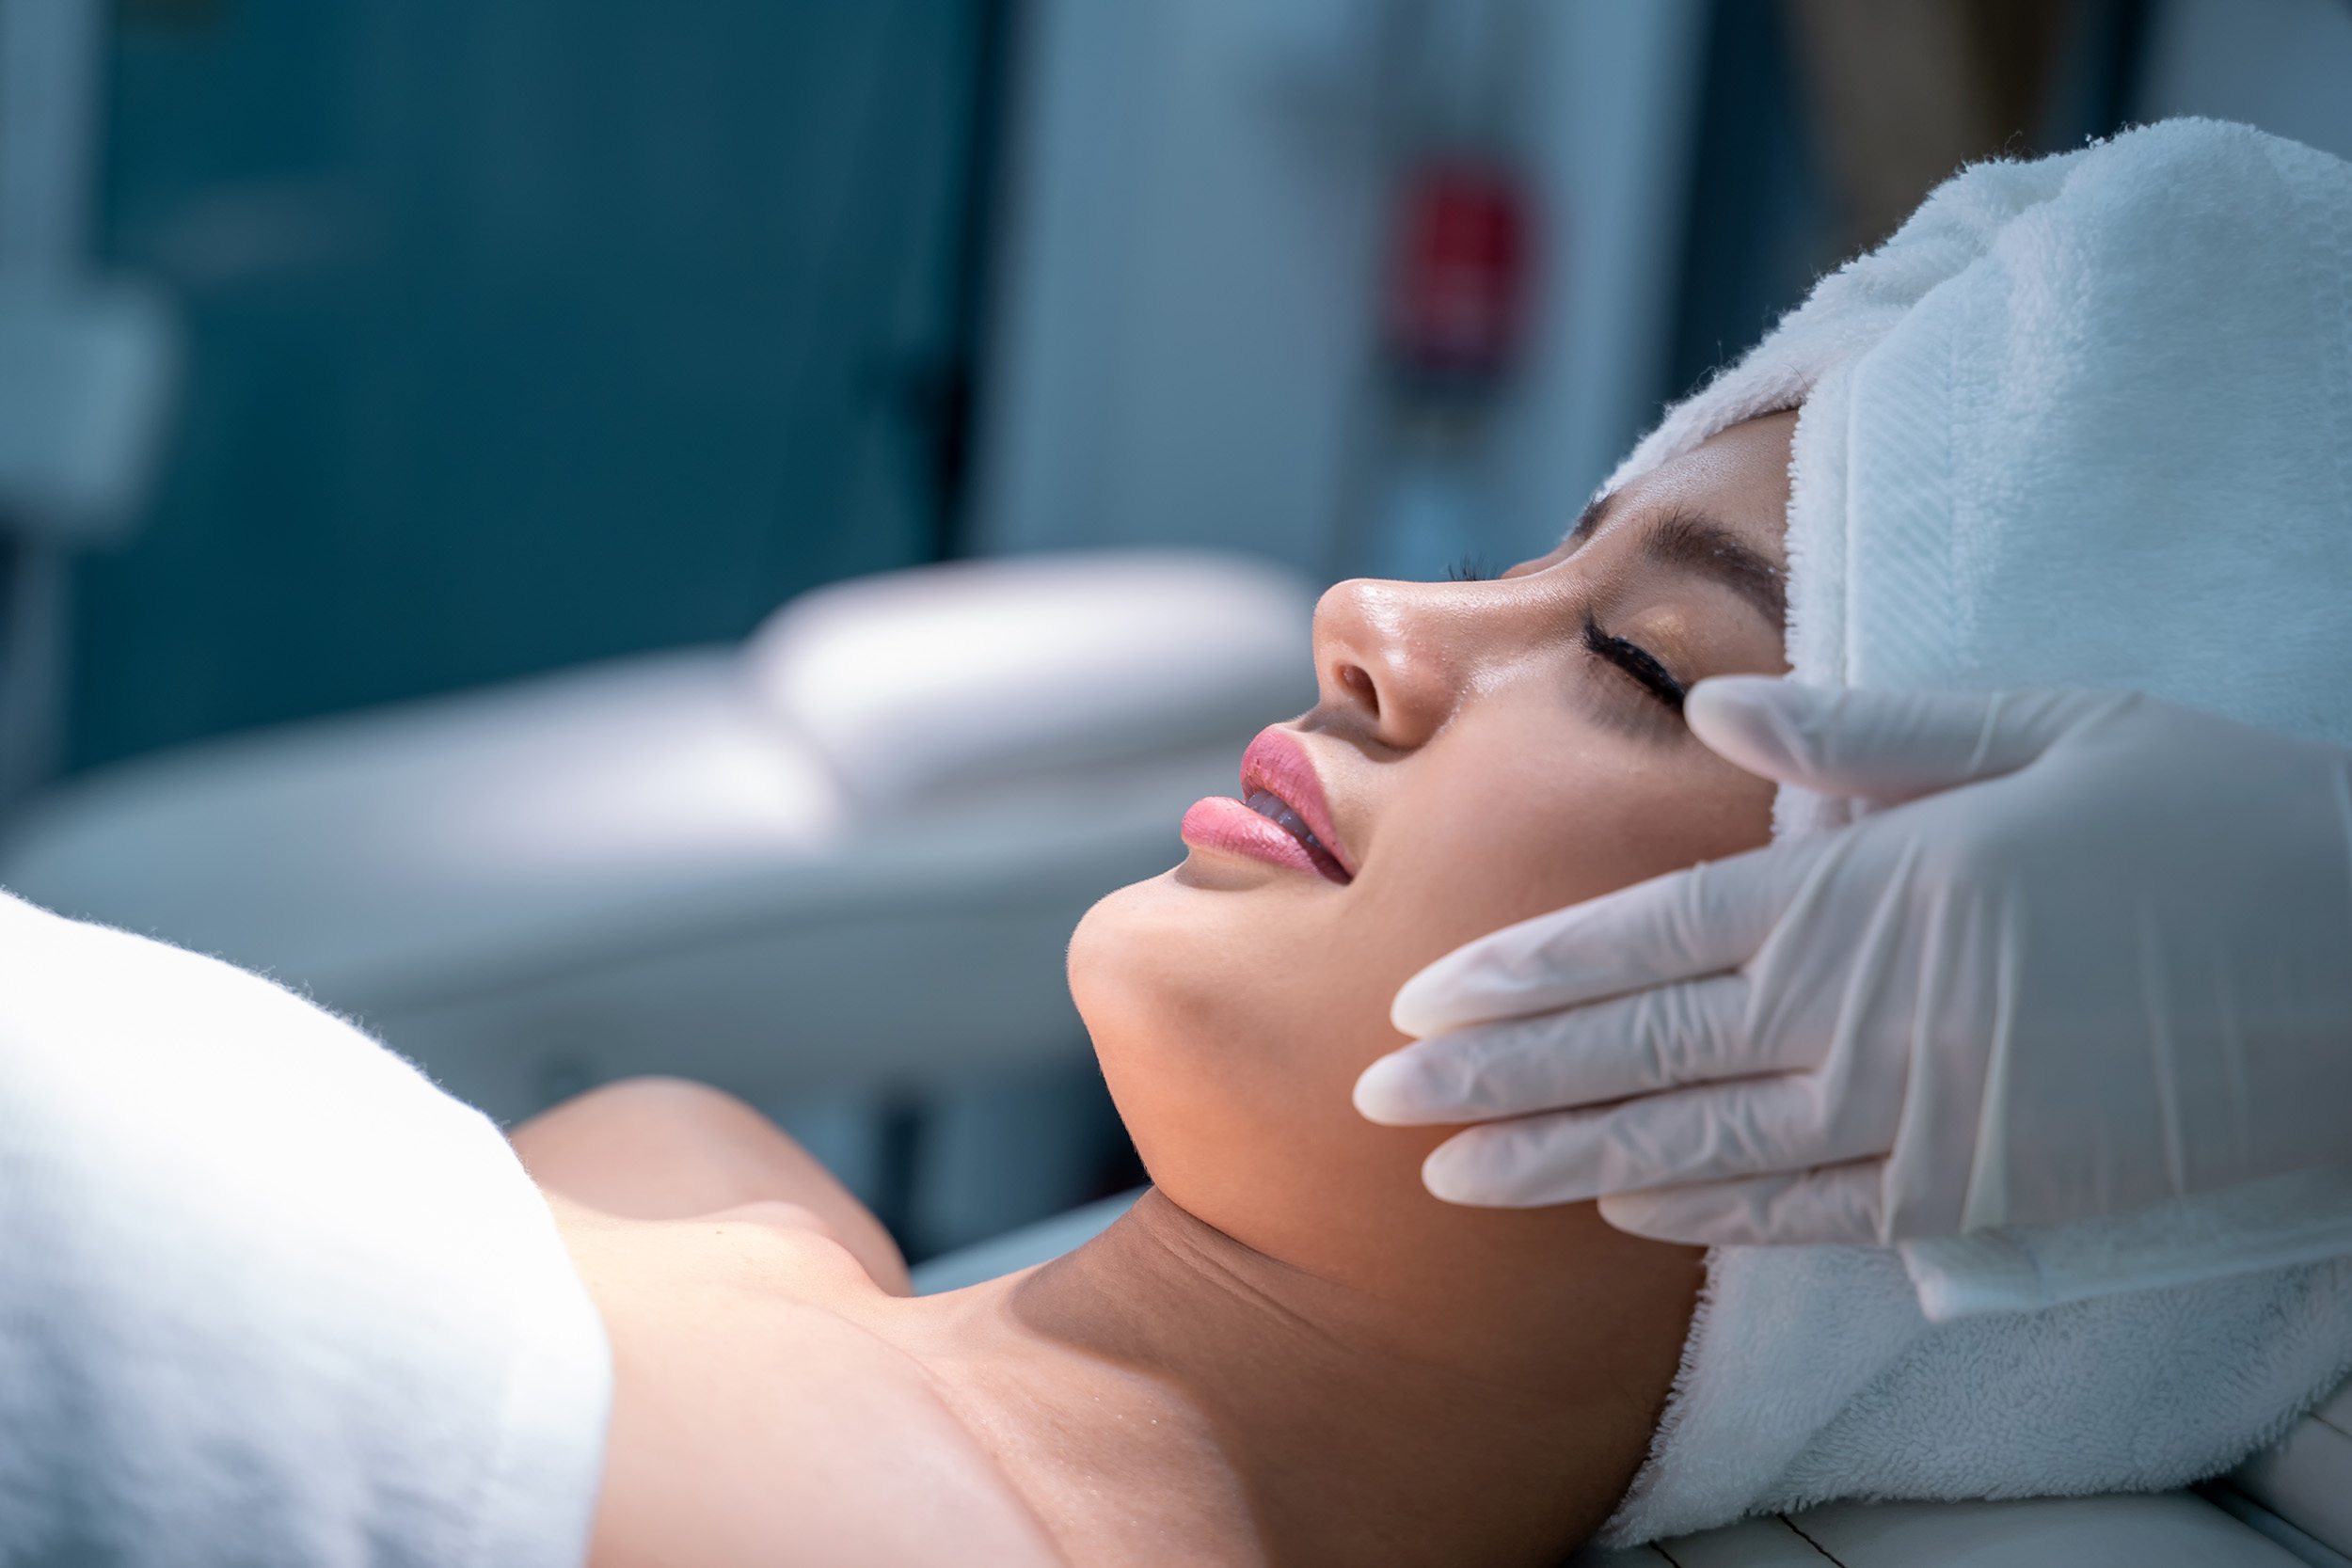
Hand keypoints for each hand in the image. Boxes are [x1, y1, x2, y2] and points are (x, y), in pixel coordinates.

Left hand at [1354, 679, 2351, 1244]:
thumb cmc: (2205, 822)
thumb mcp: (2035, 728)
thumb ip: (1856, 735)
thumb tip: (1708, 714)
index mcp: (1858, 892)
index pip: (1640, 941)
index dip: (1517, 974)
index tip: (1417, 997)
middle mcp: (1857, 1016)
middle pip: (1631, 1051)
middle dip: (1488, 1078)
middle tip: (1371, 1100)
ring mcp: (1911, 1119)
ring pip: (1691, 1148)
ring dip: (1555, 1163)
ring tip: (1448, 1177)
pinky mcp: (1972, 1196)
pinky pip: (1803, 1217)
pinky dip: (1703, 1218)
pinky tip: (1622, 1214)